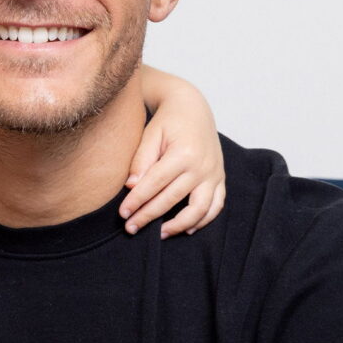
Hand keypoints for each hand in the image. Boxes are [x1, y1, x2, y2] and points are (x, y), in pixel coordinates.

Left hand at [121, 66, 226, 237]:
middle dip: (149, 216)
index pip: (155, 184)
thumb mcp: (151, 135)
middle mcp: (202, 166)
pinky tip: (186, 228)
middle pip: (172, 199)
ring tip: (160, 234)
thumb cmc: (168, 122)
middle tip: (131, 227)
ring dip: (179, 225)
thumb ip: (141, 160)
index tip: (123, 214)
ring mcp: (214, 174)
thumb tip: (131, 187)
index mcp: (183, 153)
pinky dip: (203, 220)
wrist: (193, 108)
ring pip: (199, 209)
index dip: (137, 201)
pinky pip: (216, 206)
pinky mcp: (220, 178)